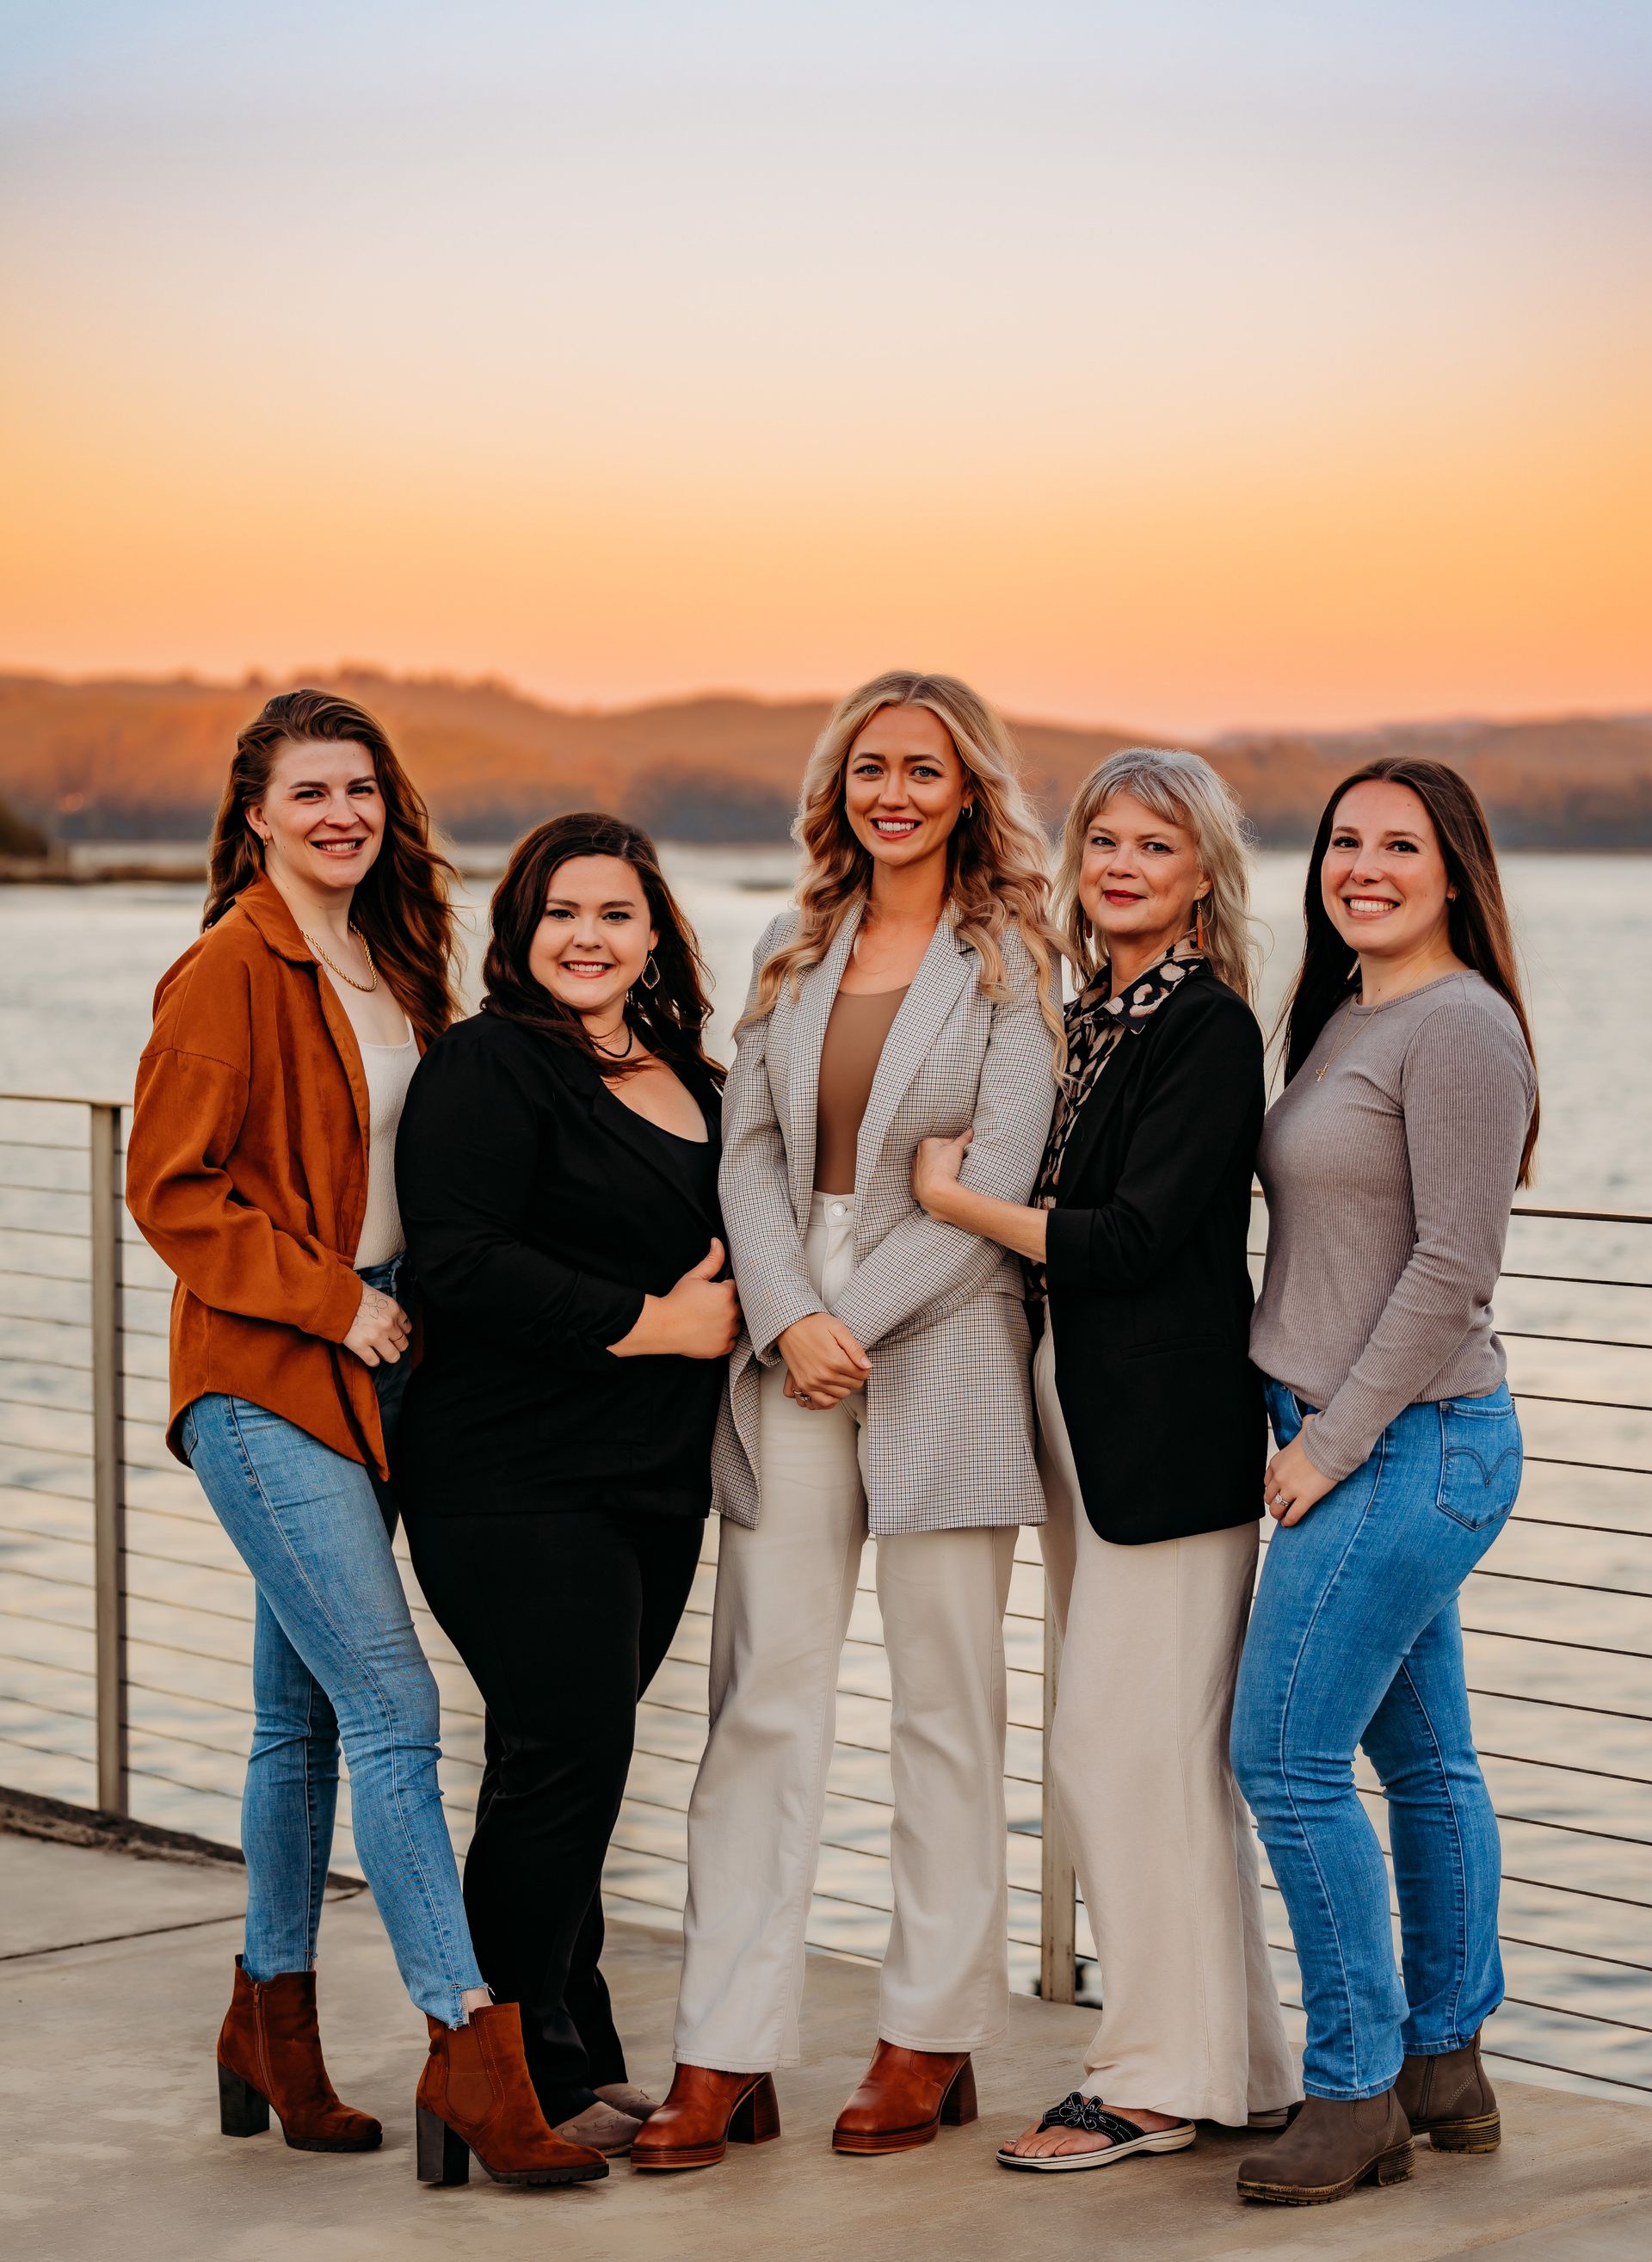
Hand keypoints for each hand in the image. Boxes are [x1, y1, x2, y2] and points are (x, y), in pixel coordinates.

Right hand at [343, 1282, 411, 1367]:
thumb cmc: (352, 1293)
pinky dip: (372, 1360)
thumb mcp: (377, 1295)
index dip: (401, 1332)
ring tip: (380, 1352)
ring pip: (393, 1356)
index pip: (407, 1328)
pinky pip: (374, 1361)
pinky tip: (368, 1354)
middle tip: (388, 1345)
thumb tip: (390, 1319)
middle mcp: (388, 1324)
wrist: (333, 1297)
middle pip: (403, 1344)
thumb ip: (387, 1309)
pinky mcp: (361, 1346)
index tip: (395, 1334)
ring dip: (387, 1355)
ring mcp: (375, 1336)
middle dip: (396, 1345)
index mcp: (393, 1309)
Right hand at [610, 1239, 739, 1360]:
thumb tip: (718, 1242)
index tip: (714, 1293)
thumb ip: (712, 1260)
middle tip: (710, 1306)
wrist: (664, 1326)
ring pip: (737, 1324)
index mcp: (726, 1294)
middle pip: (739, 1306)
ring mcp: (727, 1332)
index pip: (737, 1288)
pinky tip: (710, 1331)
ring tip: (710, 1319)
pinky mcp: (722, 1347)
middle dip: (728, 1305)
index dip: (725, 1289)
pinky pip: (731, 1341)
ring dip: (728, 1321)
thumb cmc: (677, 1300)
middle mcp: (731, 1313)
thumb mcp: (694, 1277)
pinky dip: (724, 1337)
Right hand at [777, 1312, 871, 1409]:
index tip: (859, 1361)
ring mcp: (813, 1382)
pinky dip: (831, 1398)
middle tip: (849, 1365)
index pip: (862, 1374)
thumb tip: (867, 1366)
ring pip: (842, 1395)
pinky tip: (832, 1387)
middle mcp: (824, 1375)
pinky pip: (823, 1402)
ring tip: (840, 1373)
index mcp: (835, 1360)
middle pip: (854, 1385)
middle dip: (855, 1375)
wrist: (789, 1326)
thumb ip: (855, 1349)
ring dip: (844, 1386)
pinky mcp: (804, 1385)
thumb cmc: (814, 1325)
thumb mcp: (839, 1329)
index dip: (864, 1367)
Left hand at [912, 1128, 971, 1217]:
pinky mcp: (915, 1187)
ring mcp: (915, 1173)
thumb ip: (964, 1139)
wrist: (935, 1193)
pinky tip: (940, 1185)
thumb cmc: (944, 1167)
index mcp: (925, 1144)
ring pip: (929, 1169)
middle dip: (946, 1159)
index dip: (957, 1147)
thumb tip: (970, 1131)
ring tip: (949, 1176)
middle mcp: (917, 1157)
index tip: (963, 1154)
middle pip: (936, 1155)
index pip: (945, 1142)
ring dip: (938, 1171)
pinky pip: (925, 1183)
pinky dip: (932, 1183)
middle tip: (957, 1165)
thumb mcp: (956, 1149)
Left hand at [1263, 1423, 1337, 1524]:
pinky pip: (1293, 1515)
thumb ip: (1304, 1425)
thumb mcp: (1306, 1427)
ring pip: (1277, 1508)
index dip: (1271, 1488)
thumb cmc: (1321, 1436)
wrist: (1331, 1446)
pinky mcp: (1306, 1498)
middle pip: (1269, 1496)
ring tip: (1282, 1518)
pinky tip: (1289, 1523)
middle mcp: (1279, 1477)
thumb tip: (1310, 1418)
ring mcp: (1291, 1489)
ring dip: (1278, 1514)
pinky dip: (1289, 1521)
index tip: (1276, 1491)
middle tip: (1278, 1506)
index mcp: (1276, 1462)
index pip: (1267, 1480)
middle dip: (1273, 1502)